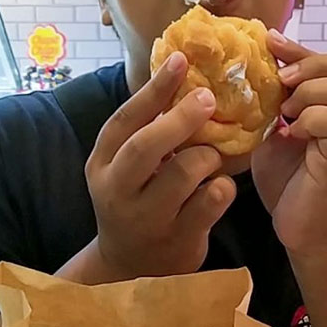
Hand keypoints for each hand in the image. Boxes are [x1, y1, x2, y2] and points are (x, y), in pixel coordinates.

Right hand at [86, 52, 235, 278]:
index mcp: (102, 163)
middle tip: (208, 98)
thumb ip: (146, 130)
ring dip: (208, 155)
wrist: (130, 268)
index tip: (181, 58)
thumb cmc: (135, 201)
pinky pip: (211, 202)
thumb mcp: (125, 167)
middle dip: (180, 118)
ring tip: (213, 154)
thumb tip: (183, 72)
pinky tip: (221, 186)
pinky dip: (223, 187)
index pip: (125, 119)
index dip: (154, 87)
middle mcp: (118, 190)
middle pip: (146, 146)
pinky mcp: (178, 240)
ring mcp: (147, 218)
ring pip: (185, 172)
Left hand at [251, 32, 326, 256]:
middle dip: (316, 65)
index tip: (272, 47)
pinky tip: (290, 134)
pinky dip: (310, 119)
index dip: (310, 50)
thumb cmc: (293, 184)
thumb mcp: (283, 130)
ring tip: (286, 112)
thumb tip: (263, 57)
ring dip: (311, 92)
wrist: (307, 236)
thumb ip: (282, 98)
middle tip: (282, 83)